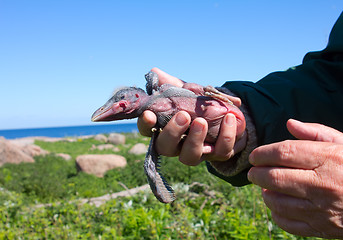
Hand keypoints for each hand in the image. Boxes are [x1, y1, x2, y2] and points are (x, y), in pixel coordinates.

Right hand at [137, 67, 244, 165]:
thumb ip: (172, 84)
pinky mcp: (218, 154)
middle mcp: (177, 145)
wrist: (228, 115)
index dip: (145, 124)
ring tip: (202, 121)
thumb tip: (155, 72)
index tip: (149, 114)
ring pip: (190, 156)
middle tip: (183, 116)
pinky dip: (226, 135)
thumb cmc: (200, 106)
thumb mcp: (186, 93)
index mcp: (165, 129)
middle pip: (165, 147)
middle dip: (172, 133)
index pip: (147, 131)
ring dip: (195, 139)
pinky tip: (229, 118)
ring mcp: (197, 152)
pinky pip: (221, 151)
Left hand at [248, 119, 342, 237]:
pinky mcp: (323, 229)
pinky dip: (276, 213)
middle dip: (257, 174)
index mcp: (328, 159)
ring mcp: (323, 210)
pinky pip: (288, 223)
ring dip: (265, 193)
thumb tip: (290, 123)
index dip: (262, 153)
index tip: (255, 156)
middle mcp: (323, 185)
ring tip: (265, 186)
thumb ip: (316, 133)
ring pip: (278, 202)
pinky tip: (277, 204)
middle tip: (253, 171)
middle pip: (275, 178)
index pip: (283, 153)